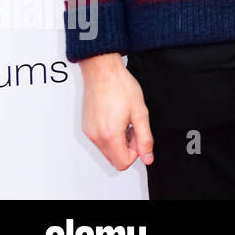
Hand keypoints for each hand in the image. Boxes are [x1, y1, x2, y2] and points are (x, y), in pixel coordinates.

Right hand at [80, 53, 153, 169]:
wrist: (102, 72)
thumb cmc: (120, 87)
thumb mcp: (140, 112)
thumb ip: (145, 138)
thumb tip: (147, 157)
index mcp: (110, 135)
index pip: (123, 163)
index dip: (136, 152)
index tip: (139, 136)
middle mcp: (96, 136)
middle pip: (114, 159)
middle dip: (128, 147)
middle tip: (133, 127)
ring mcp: (89, 132)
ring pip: (107, 150)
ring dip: (119, 141)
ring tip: (125, 120)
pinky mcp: (86, 127)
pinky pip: (100, 140)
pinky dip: (110, 135)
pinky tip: (116, 118)